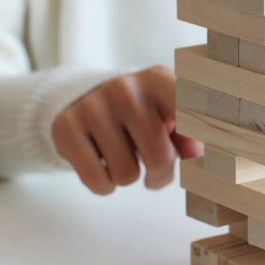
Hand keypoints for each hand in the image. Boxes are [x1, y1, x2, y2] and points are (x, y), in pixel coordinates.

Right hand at [52, 66, 202, 194]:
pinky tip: (103, 164)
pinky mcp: (66, 127)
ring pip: (126, 176)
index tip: (196, 155)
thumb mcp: (170, 115)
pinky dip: (105, 185)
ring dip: (129, 177)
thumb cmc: (142, 114)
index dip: (199, 142)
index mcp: (159, 79)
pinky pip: (97, 181)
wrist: (87, 98)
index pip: (189, 113)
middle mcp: (126, 88)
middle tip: (155, 167)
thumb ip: (190, 135)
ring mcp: (93, 106)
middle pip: (160, 159)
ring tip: (124, 155)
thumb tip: (196, 155)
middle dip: (161, 174)